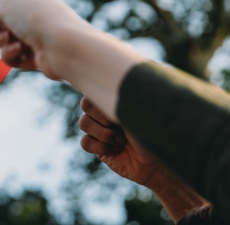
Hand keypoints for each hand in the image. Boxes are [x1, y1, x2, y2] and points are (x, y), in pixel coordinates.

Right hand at [0, 0, 81, 79]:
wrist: (66, 47)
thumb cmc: (38, 19)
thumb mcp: (7, 6)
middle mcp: (35, 11)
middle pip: (0, 19)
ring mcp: (36, 33)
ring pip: (4, 38)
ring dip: (2, 41)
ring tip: (12, 41)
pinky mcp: (36, 54)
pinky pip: (12, 54)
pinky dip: (12, 54)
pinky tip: (20, 52)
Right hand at [79, 97, 206, 221]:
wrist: (158, 162)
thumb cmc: (154, 131)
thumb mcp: (140, 109)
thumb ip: (122, 94)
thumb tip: (103, 80)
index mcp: (114, 97)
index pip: (94, 89)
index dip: (103, 103)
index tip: (119, 112)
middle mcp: (105, 111)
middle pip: (85, 105)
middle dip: (104, 118)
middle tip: (120, 127)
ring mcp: (99, 129)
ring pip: (83, 123)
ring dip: (104, 134)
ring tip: (121, 141)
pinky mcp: (97, 147)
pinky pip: (84, 142)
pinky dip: (101, 147)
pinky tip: (117, 150)